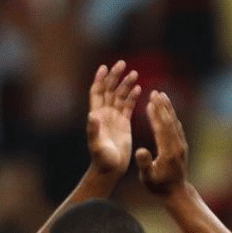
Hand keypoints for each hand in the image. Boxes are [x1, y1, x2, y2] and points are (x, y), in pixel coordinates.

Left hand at [86, 61, 140, 176]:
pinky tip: (139, 88)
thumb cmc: (102, 159)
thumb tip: (93, 115)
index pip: (97, 92)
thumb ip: (93, 130)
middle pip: (109, 90)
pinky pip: (128, 106)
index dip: (100, 79)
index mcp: (97, 115)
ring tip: (134, 73)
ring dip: (125, 84)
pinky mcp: (124, 124)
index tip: (105, 67)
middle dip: (115, 76)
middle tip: (122, 64)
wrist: (110, 169)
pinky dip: (132, 96)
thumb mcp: (96, 145)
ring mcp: (114, 118)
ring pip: (120, 96)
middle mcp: (104, 114)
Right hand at [135, 91, 188, 195]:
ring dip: (168, 109)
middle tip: (156, 92)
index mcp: (168, 152)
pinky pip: (177, 128)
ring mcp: (181, 146)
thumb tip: (140, 150)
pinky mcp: (182, 147)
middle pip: (169, 122)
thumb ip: (145, 164)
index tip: (150, 101)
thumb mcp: (148, 178)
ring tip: (162, 96)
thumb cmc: (158, 187)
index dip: (155, 114)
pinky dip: (171, 117)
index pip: (161, 128)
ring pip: (174, 123)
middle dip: (162, 106)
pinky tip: (167, 111)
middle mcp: (177, 147)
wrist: (176, 193)